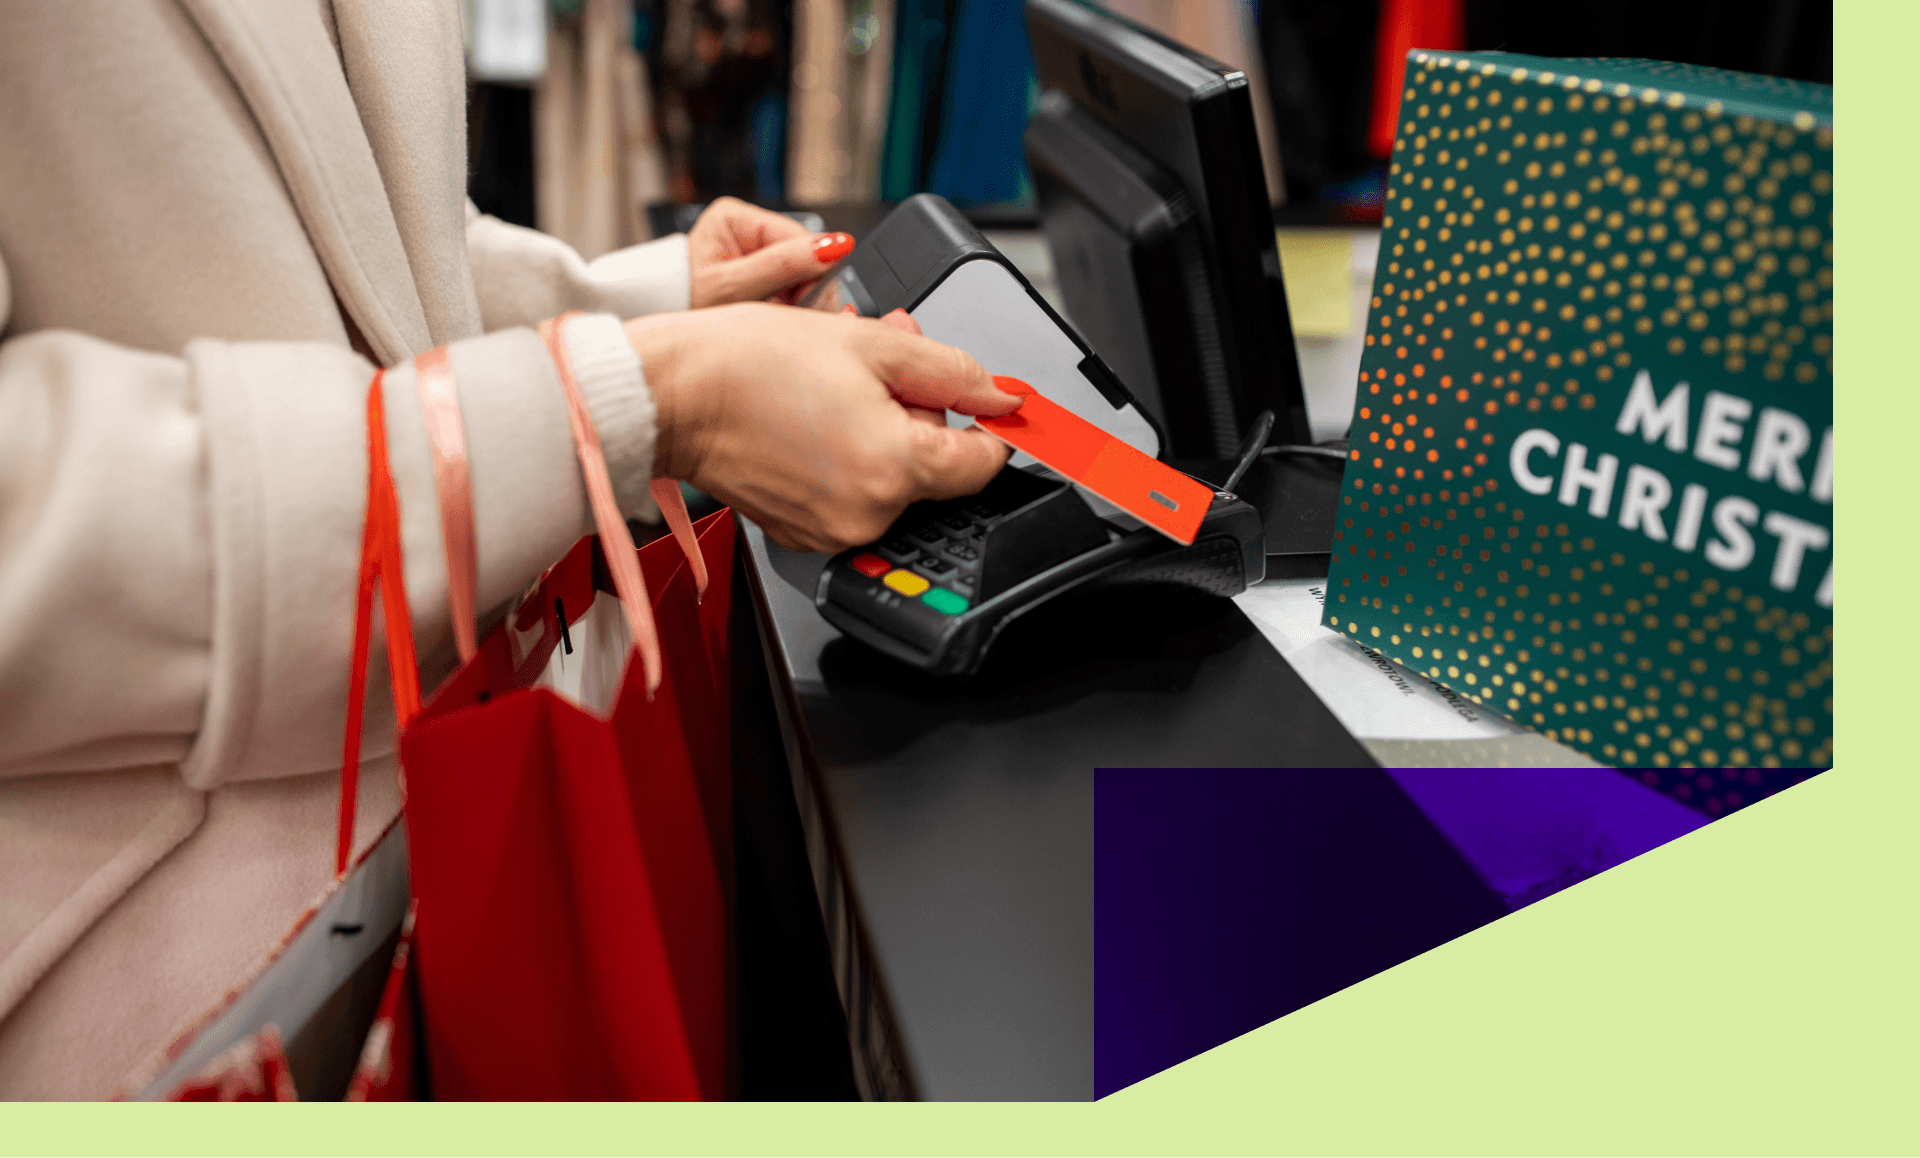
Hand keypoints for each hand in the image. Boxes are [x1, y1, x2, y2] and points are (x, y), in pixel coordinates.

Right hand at [625, 304, 1020, 552]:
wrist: (671, 394)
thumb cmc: (749, 363)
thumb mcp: (869, 343)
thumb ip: (950, 371)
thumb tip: (1000, 395)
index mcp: (894, 469)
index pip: (981, 464)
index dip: (990, 425)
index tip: (987, 402)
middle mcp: (868, 513)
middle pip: (932, 468)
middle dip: (920, 412)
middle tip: (885, 361)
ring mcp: (832, 531)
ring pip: (891, 479)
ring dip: (882, 431)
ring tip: (839, 385)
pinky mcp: (801, 532)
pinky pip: (850, 494)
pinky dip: (847, 457)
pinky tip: (815, 419)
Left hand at [684, 196, 854, 307]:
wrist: (657, 328)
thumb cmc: (679, 305)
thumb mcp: (732, 289)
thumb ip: (782, 266)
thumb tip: (835, 245)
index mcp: (734, 217)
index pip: (798, 238)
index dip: (812, 273)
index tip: (809, 307)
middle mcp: (744, 228)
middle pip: (801, 257)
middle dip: (802, 291)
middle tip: (789, 319)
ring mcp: (751, 250)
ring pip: (799, 275)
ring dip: (794, 302)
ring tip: (773, 321)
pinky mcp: (756, 272)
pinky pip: (787, 287)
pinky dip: (785, 307)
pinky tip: (772, 319)